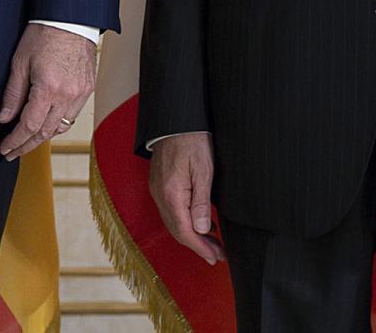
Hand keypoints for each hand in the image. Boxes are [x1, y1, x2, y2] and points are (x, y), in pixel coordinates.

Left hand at [0, 23, 95, 158]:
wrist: (72, 18)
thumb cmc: (46, 33)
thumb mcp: (20, 62)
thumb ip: (13, 93)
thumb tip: (4, 117)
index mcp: (48, 88)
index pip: (29, 126)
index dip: (15, 141)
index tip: (5, 148)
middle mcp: (67, 94)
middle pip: (46, 132)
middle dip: (27, 145)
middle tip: (12, 152)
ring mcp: (81, 93)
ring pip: (61, 127)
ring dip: (43, 136)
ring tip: (28, 140)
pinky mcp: (88, 88)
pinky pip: (73, 115)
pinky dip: (58, 123)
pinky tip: (47, 122)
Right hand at [148, 132, 222, 263]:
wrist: (176, 118)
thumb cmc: (193, 139)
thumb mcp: (204, 169)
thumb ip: (201, 201)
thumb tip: (201, 229)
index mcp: (171, 195)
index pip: (185, 232)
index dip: (201, 248)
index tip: (215, 258)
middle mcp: (160, 196)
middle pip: (178, 231)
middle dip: (198, 246)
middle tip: (217, 255)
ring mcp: (158, 190)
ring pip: (174, 222)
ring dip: (192, 235)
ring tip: (212, 243)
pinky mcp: (160, 184)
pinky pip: (172, 211)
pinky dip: (185, 222)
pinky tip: (200, 222)